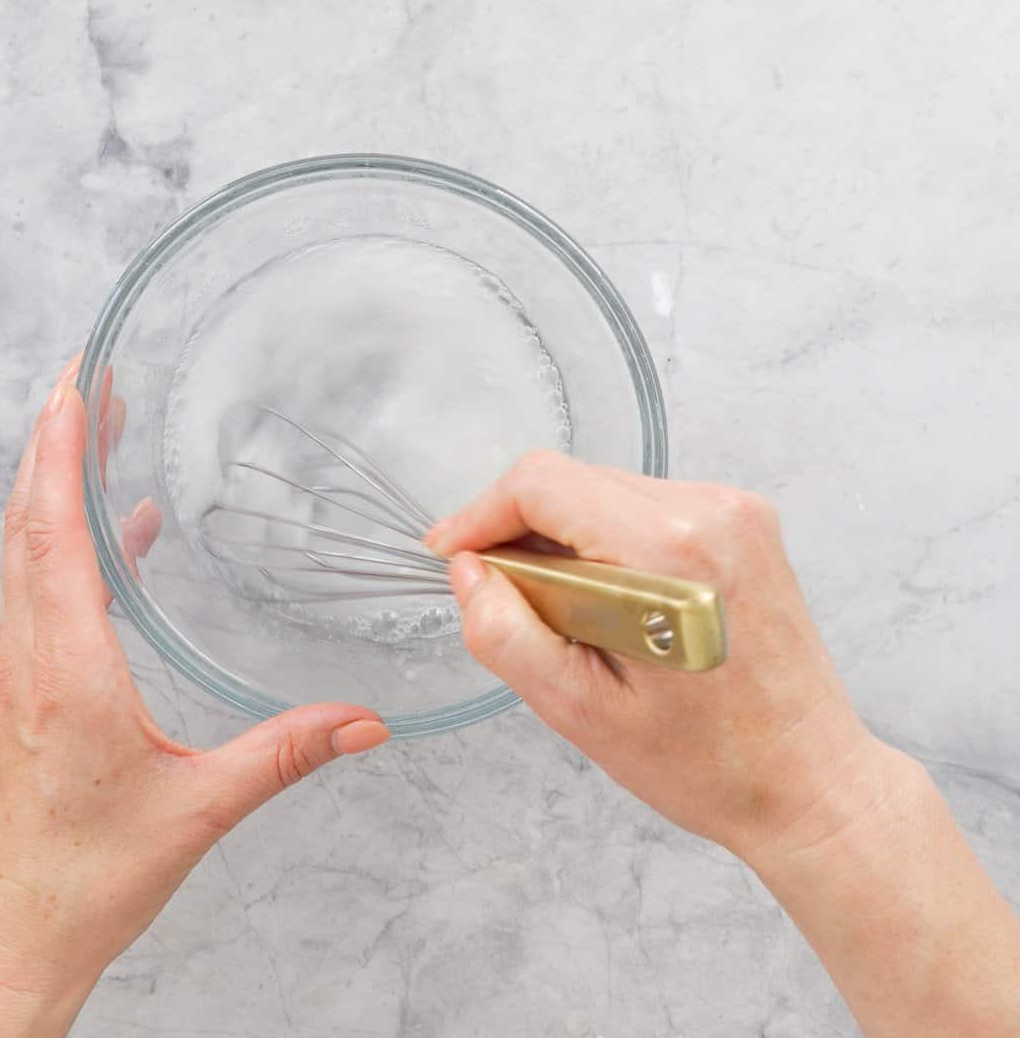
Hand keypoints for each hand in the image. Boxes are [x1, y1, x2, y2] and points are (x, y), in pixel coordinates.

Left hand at [0, 360, 388, 1037]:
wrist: (17, 936)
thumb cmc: (91, 878)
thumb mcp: (199, 810)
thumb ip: (285, 755)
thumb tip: (365, 723)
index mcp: (68, 673)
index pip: (55, 538)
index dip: (61, 456)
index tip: (74, 387)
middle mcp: (33, 658)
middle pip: (31, 523)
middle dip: (57, 441)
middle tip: (90, 375)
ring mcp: (24, 669)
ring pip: (27, 549)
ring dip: (55, 480)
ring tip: (94, 424)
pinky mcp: (30, 685)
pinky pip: (43, 586)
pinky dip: (75, 537)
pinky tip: (129, 528)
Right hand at [427, 451, 1019, 1037]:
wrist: (810, 781)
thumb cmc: (708, 763)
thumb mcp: (579, 711)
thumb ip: (505, 632)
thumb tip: (468, 571)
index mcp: (669, 549)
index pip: (541, 482)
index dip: (480, 515)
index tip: (452, 556)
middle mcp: (709, 510)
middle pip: (571, 481)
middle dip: (521, 534)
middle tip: (512, 605)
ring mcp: (735, 510)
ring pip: (604, 491)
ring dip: (566, 542)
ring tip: (574, 619)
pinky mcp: (744, 522)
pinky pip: (643, 507)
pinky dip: (608, 545)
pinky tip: (616, 607)